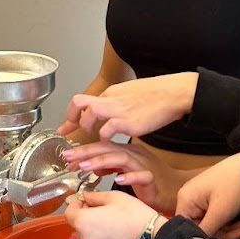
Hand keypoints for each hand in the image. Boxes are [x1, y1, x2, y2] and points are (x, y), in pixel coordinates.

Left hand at [58, 73, 198, 140]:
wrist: (174, 93)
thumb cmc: (158, 94)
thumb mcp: (131, 93)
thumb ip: (117, 101)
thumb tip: (109, 109)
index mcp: (111, 93)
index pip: (83, 101)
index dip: (71, 115)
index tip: (65, 127)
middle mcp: (111, 99)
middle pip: (79, 103)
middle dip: (71, 120)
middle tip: (68, 134)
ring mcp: (119, 110)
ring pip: (90, 114)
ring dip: (87, 128)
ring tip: (91, 139)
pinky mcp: (129, 122)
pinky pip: (108, 130)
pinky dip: (104, 139)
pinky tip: (108, 145)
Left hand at [62, 141, 186, 213]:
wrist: (174, 191)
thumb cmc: (150, 183)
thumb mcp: (124, 173)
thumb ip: (110, 168)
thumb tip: (94, 167)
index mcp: (127, 152)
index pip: (102, 147)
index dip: (83, 151)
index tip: (67, 156)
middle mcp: (135, 155)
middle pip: (108, 149)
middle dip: (87, 153)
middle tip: (70, 157)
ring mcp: (144, 165)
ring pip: (122, 158)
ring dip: (102, 162)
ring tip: (86, 166)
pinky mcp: (152, 179)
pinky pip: (141, 176)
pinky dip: (129, 177)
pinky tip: (118, 180)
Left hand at [64, 191, 161, 238]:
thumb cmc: (135, 217)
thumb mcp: (114, 197)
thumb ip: (94, 196)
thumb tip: (85, 197)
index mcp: (83, 221)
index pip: (68, 212)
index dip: (76, 204)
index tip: (85, 201)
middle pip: (77, 225)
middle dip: (85, 216)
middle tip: (102, 210)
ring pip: (85, 237)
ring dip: (92, 229)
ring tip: (110, 223)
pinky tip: (113, 234)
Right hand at [176, 151, 239, 234]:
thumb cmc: (234, 185)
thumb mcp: (220, 212)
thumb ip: (206, 231)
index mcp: (185, 200)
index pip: (185, 228)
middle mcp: (189, 199)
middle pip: (199, 227)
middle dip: (221, 234)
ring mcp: (200, 198)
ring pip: (209, 224)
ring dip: (228, 229)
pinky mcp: (211, 199)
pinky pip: (215, 217)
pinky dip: (228, 222)